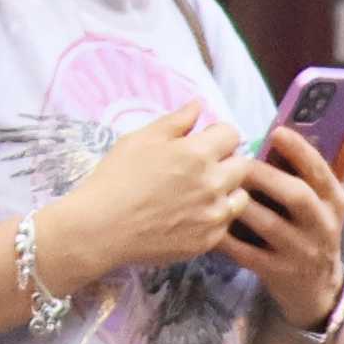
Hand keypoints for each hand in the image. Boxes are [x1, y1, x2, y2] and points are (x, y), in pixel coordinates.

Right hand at [38, 102, 250, 285]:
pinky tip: (189, 214)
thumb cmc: (116, 178)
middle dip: (225, 161)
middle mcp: (214, 183)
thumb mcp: (140, 139)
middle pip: (242, 164)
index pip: (232, 134)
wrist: (101, 228)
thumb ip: (175, 121)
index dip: (217, 135)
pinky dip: (214, 215)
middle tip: (198, 168)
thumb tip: (199, 104)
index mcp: (197, 153)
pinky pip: (227, 222)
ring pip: (240, 195)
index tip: (202, 141)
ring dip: (226, 190)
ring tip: (197, 192)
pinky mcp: (211, 239)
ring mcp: (215, 214)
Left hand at [217, 123, 343, 330]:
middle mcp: (322, 226)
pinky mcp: (277, 272)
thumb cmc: (317, 231)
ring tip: (217, 187)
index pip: (322, 173)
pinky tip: (208, 223)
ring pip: (269, 225)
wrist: (316, 289)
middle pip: (297, 196)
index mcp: (334, 202)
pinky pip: (247, 253)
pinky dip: (227, 238)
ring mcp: (300, 251)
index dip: (301, 152)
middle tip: (236, 161)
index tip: (278, 132)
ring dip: (242, 205)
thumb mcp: (333, 200)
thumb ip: (339, 162)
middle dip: (265, 176)